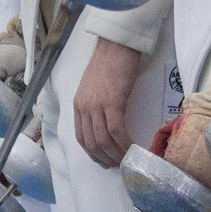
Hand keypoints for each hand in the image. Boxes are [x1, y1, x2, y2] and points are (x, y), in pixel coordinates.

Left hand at [74, 38, 140, 167]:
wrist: (117, 46)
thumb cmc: (109, 64)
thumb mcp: (94, 88)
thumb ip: (95, 106)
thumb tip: (106, 125)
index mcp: (78, 105)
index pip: (81, 137)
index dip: (92, 153)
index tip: (103, 161)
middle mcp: (84, 107)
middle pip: (91, 142)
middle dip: (104, 158)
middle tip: (117, 165)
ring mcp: (97, 105)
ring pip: (103, 140)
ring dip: (115, 154)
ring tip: (126, 160)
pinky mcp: (112, 102)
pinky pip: (116, 130)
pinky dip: (124, 143)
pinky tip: (132, 148)